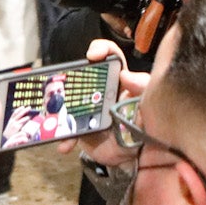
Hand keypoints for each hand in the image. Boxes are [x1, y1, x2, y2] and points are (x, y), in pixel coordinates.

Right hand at [59, 37, 146, 167]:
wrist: (133, 155)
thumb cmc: (141, 123)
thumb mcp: (148, 103)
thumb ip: (143, 86)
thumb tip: (125, 75)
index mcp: (118, 80)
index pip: (110, 55)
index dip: (101, 49)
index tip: (93, 55)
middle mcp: (99, 91)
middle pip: (82, 75)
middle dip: (70, 77)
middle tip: (65, 84)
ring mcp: (87, 109)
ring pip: (68, 101)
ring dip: (59, 108)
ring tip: (57, 118)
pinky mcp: (80, 129)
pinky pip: (67, 131)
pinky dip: (64, 138)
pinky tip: (65, 145)